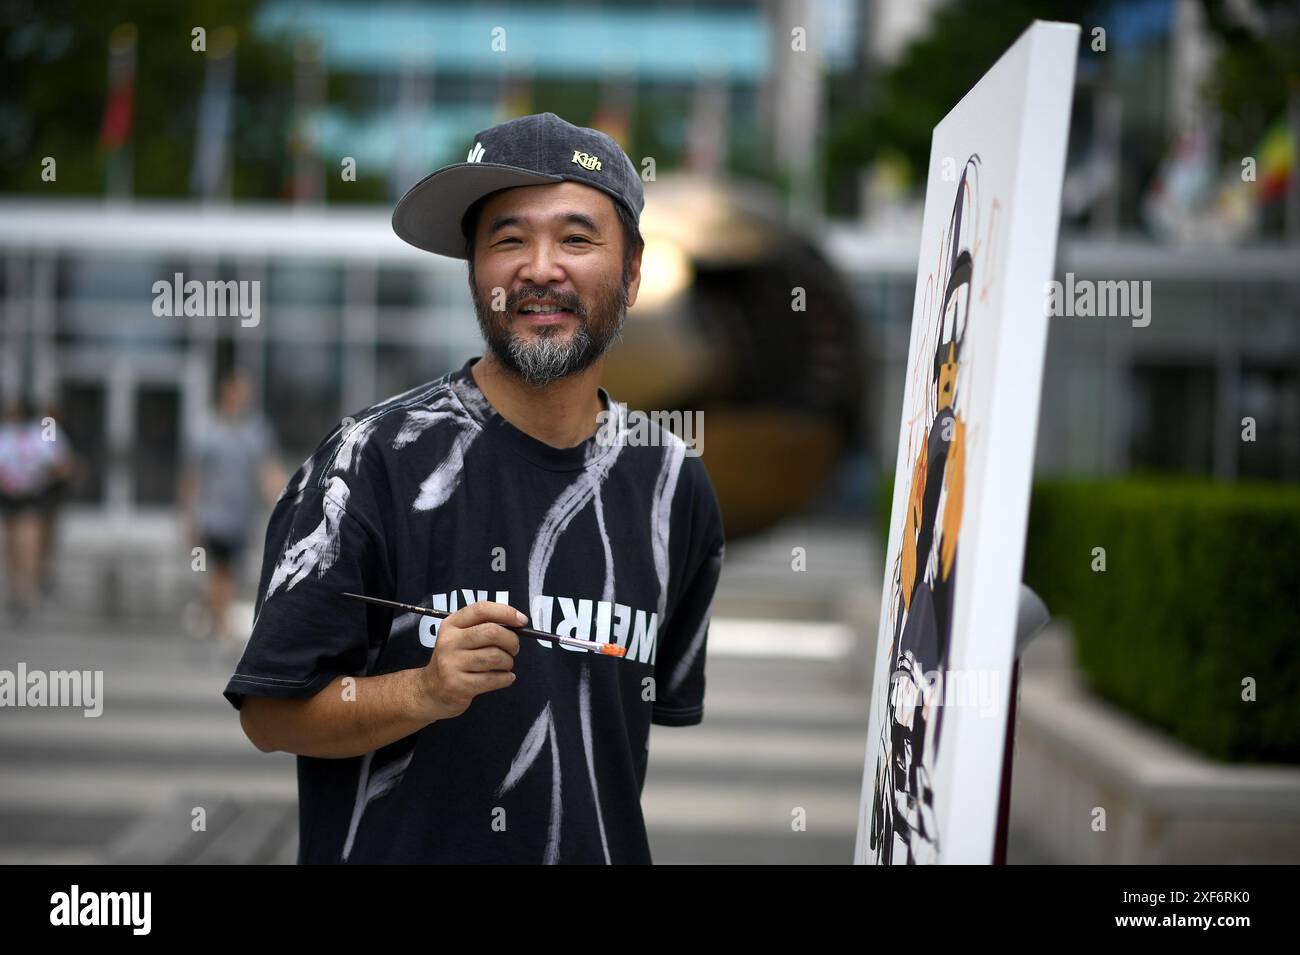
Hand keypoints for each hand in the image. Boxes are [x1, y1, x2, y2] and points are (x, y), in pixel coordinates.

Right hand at [419, 601, 523, 719]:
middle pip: (492, 632)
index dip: (506, 612)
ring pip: (495, 657)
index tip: (522, 621)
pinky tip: (505, 677)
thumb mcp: (461, 637)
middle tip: (514, 648)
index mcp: (451, 624)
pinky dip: (506, 678)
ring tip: (505, 664)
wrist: (431, 690)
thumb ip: (483, 626)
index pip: (481, 609)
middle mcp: (449, 642)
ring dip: (508, 662)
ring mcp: (451, 664)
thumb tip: (518, 623)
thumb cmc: (455, 659)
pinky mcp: (458, 685)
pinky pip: (493, 679)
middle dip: (512, 640)